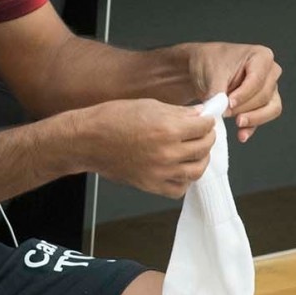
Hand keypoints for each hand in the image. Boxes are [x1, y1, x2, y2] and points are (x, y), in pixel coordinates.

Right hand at [78, 99, 215, 198]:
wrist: (87, 141)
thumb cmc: (111, 119)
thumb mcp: (149, 106)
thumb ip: (178, 113)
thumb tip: (199, 115)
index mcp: (168, 129)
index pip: (204, 126)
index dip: (207, 120)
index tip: (206, 119)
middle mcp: (167, 153)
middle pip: (204, 148)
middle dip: (207, 137)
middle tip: (203, 132)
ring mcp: (160, 172)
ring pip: (197, 170)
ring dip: (201, 159)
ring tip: (195, 150)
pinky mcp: (151, 185)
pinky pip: (179, 188)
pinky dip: (184, 180)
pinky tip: (180, 168)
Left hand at [189, 42, 281, 142]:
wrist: (203, 70)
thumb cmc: (210, 63)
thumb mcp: (212, 73)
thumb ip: (219, 91)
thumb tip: (222, 108)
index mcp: (261, 56)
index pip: (258, 80)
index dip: (244, 95)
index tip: (229, 103)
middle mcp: (270, 72)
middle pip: (265, 95)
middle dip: (245, 107)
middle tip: (225, 112)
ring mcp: (269, 88)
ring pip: (271, 108)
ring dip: (253, 118)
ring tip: (236, 123)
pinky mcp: (263, 104)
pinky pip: (264, 118)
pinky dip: (252, 127)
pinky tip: (241, 135)